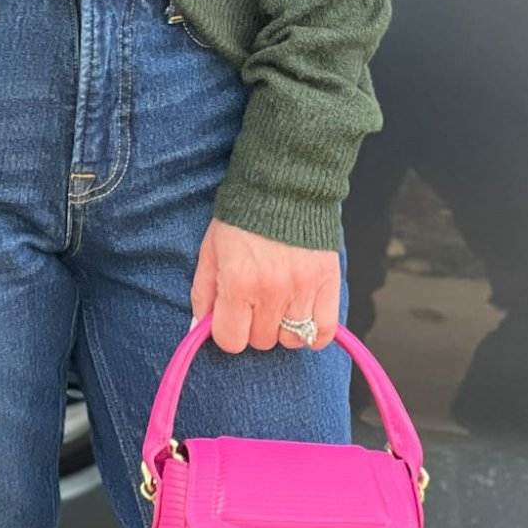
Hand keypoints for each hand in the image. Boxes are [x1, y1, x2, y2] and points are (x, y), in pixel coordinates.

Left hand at [189, 217, 340, 353]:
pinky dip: (314, 331)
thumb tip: (199, 328)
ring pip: (292, 340)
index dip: (227, 330)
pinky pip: (323, 332)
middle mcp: (271, 292)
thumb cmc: (242, 217)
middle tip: (255, 299)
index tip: (230, 315)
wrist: (283, 185)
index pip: (231, 340)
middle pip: (261, 341)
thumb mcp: (211, 251)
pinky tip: (303, 313)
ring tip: (280, 301)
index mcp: (238, 283)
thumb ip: (202, 293)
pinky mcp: (328, 284)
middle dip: (254, 325)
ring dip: (283, 327)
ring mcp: (302, 290)